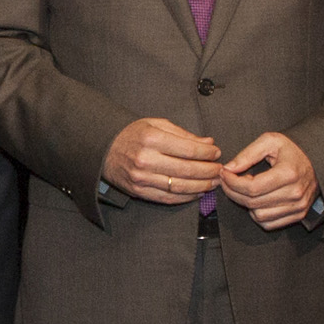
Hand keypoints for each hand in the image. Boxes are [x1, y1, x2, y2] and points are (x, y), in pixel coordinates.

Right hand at [103, 117, 223, 207]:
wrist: (105, 150)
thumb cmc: (132, 135)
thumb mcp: (156, 125)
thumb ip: (183, 134)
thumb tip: (207, 142)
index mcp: (152, 139)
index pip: (188, 149)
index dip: (207, 153)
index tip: (216, 152)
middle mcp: (146, 159)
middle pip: (187, 169)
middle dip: (208, 171)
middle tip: (219, 169)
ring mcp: (142, 178)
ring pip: (180, 186)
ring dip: (201, 186)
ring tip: (213, 182)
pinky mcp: (140, 191)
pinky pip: (168, 198)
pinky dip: (186, 197)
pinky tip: (197, 192)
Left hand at [220, 132, 317, 230]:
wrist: (317, 161)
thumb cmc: (292, 150)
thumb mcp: (270, 141)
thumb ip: (248, 154)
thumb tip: (229, 169)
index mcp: (289, 173)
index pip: (252, 188)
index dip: (232, 183)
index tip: (224, 173)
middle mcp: (295, 193)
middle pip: (252, 203)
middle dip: (233, 192)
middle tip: (227, 180)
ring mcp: (298, 207)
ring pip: (259, 216)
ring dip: (246, 204)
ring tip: (246, 188)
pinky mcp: (298, 215)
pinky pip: (269, 223)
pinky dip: (257, 214)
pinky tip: (257, 200)